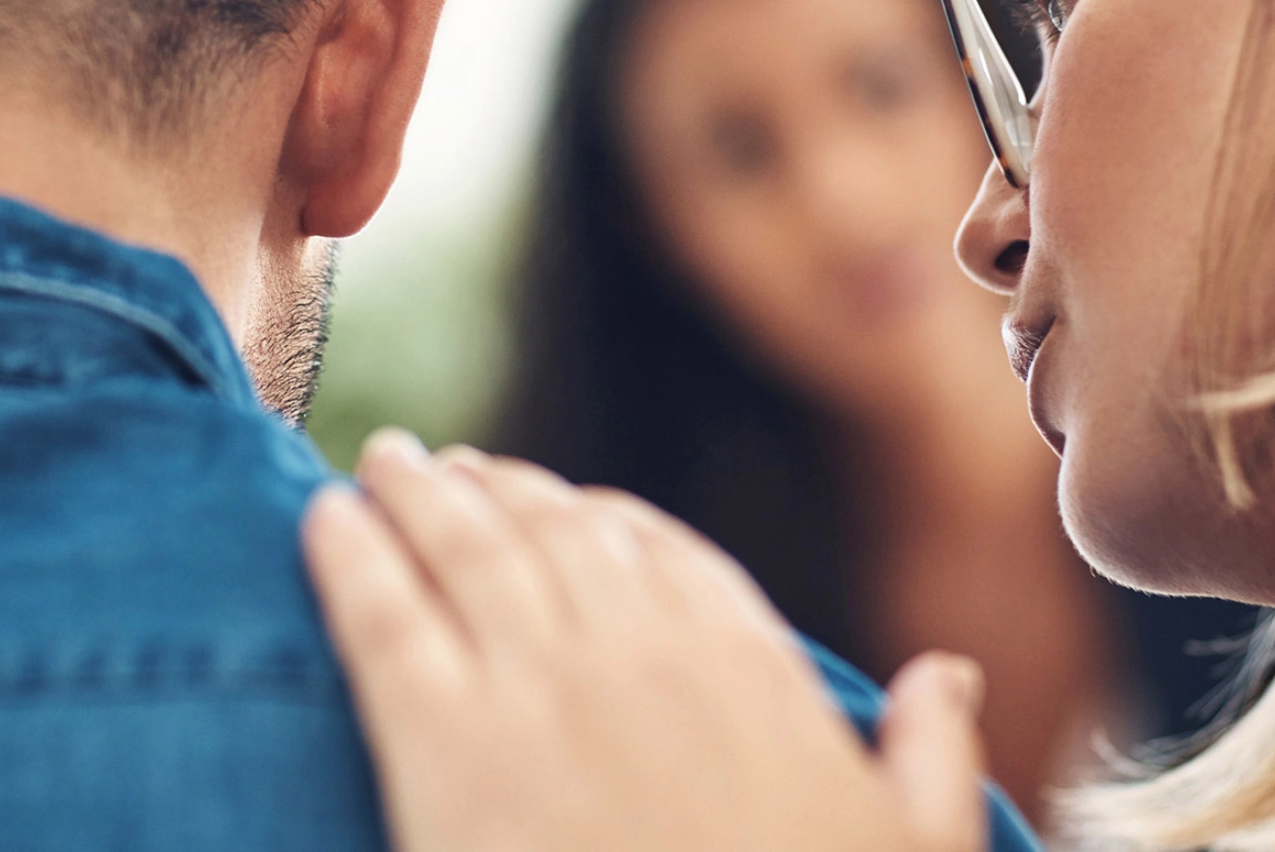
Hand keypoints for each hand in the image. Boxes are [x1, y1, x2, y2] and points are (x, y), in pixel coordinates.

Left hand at [302, 431, 988, 851]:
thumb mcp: (916, 844)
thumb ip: (931, 748)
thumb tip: (952, 673)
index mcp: (739, 663)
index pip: (659, 553)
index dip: (600, 519)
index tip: (564, 503)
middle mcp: (634, 651)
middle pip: (551, 532)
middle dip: (497, 488)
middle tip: (452, 465)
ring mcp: (535, 692)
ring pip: (465, 551)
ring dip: (419, 494)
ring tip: (385, 461)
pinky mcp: (442, 752)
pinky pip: (384, 621)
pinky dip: (350, 558)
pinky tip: (322, 518)